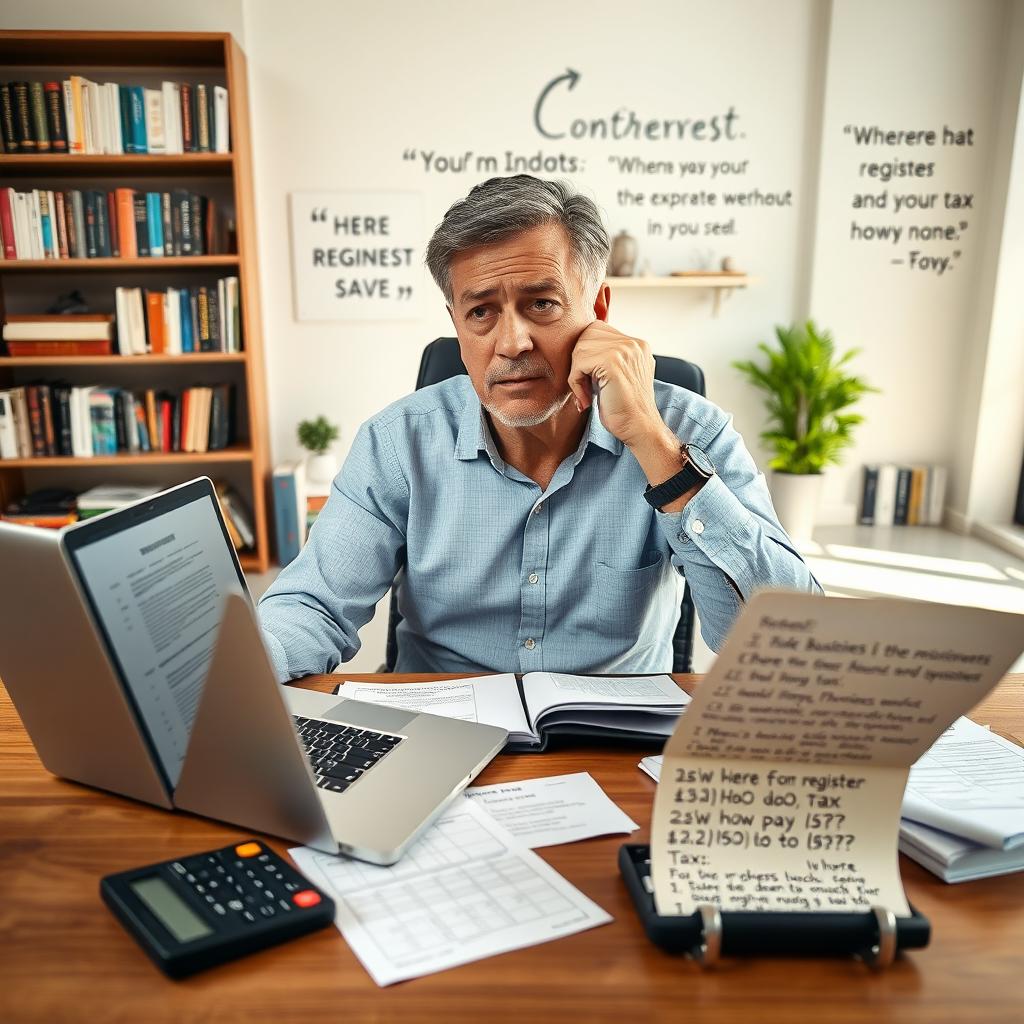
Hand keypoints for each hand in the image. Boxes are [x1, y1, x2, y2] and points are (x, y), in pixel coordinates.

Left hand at [567, 322, 664, 448]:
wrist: (639, 429)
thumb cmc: (624, 409)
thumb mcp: (617, 376)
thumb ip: (606, 359)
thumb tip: (579, 348)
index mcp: (637, 344)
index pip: (597, 331)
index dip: (586, 353)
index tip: (590, 379)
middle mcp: (634, 343)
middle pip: (587, 334)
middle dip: (580, 361)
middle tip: (586, 387)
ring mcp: (625, 350)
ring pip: (581, 348)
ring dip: (577, 373)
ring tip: (587, 394)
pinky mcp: (613, 362)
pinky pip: (579, 363)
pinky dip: (577, 383)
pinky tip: (587, 399)